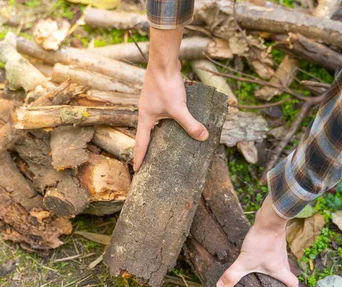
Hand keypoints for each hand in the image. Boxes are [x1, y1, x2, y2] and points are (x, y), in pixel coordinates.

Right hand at [133, 27, 207, 170]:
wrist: (164, 61)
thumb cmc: (166, 85)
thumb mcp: (179, 108)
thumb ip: (190, 124)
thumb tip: (203, 138)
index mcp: (145, 118)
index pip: (141, 143)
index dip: (139, 157)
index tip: (137, 170)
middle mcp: (146, 111)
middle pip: (145, 134)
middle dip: (148, 147)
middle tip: (150, 161)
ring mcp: (152, 103)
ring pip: (154, 123)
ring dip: (158, 133)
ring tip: (165, 143)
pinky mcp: (160, 95)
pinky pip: (162, 113)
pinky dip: (167, 121)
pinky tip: (176, 122)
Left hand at [216, 196, 299, 286]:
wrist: (269, 220)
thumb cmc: (262, 242)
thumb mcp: (245, 261)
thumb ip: (233, 274)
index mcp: (280, 270)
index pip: (293, 284)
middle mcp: (283, 261)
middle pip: (287, 274)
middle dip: (282, 282)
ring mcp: (280, 250)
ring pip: (281, 263)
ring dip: (275, 269)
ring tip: (264, 274)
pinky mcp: (275, 241)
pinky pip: (274, 253)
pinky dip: (269, 257)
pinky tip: (258, 257)